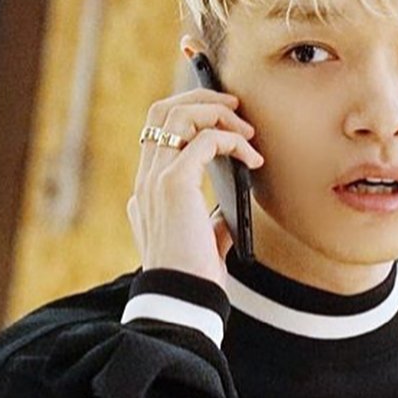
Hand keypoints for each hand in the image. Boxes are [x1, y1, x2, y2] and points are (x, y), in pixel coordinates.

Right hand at [128, 87, 262, 287]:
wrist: (184, 299)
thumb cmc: (194, 277)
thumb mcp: (202, 242)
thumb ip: (210, 222)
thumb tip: (227, 210)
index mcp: (147, 190)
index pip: (157, 130)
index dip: (189, 112)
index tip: (224, 118)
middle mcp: (146, 179)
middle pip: (162, 110)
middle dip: (201, 98)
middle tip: (236, 107)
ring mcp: (156, 178)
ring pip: (178, 113)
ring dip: (218, 113)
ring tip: (248, 131)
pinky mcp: (174, 183)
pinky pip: (205, 139)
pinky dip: (232, 140)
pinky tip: (252, 158)